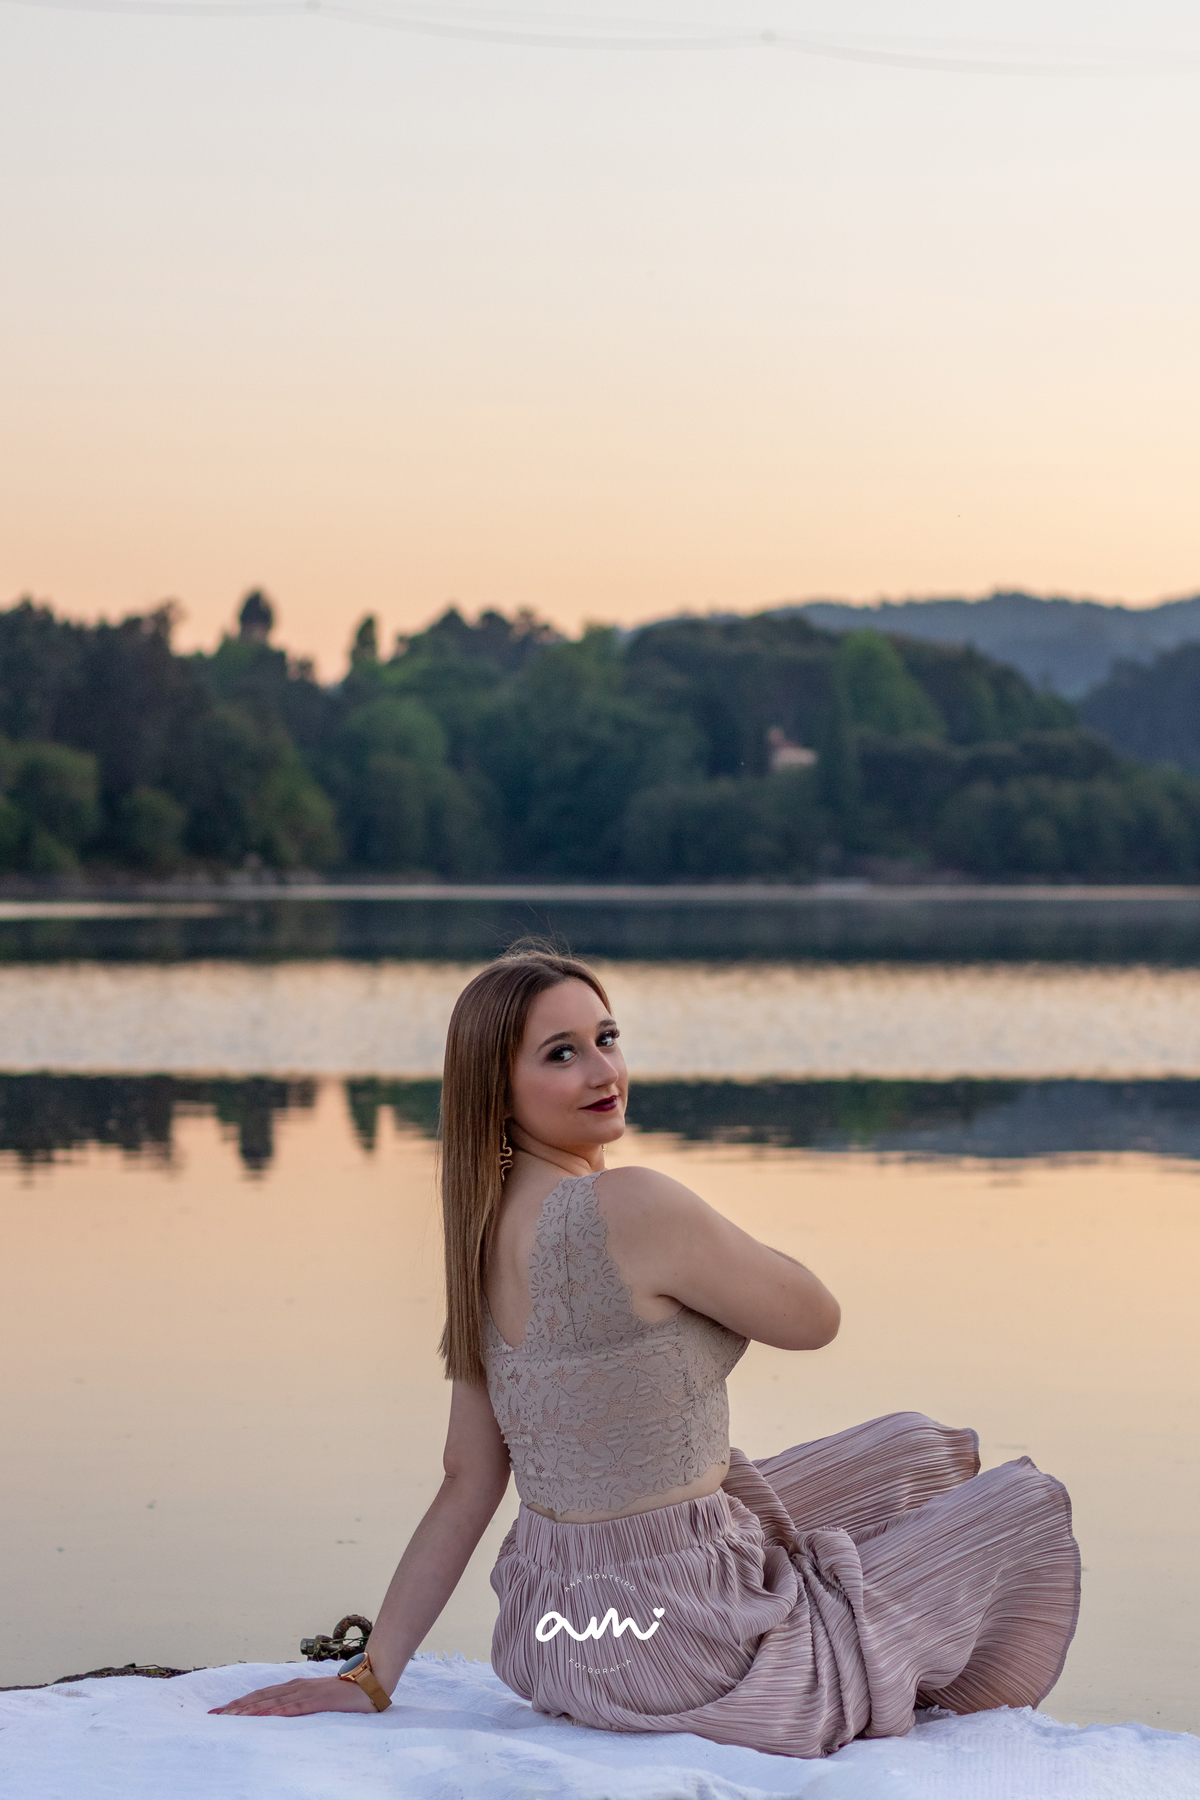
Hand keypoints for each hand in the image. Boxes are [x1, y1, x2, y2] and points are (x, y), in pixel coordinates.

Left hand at [210, 1674, 375, 1716]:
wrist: (370, 1681)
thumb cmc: (343, 1693)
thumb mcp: (316, 1699)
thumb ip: (298, 1703)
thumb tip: (278, 1714)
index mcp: (293, 1686)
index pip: (260, 1695)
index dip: (239, 1703)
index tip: (218, 1712)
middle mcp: (296, 1686)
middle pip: (260, 1697)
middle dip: (236, 1707)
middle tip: (214, 1716)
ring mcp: (307, 1692)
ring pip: (273, 1701)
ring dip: (251, 1709)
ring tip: (231, 1716)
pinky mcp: (320, 1700)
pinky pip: (296, 1706)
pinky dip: (280, 1710)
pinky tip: (267, 1715)